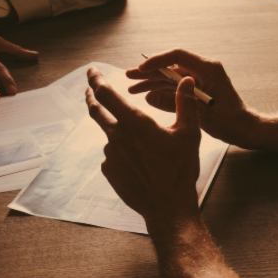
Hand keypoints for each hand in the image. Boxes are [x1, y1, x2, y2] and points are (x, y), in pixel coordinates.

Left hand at [85, 67, 201, 226]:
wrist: (168, 206)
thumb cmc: (180, 170)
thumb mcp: (188, 133)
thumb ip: (185, 103)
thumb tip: (186, 80)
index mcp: (135, 123)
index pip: (107, 94)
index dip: (96, 80)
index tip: (91, 71)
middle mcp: (117, 136)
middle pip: (96, 111)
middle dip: (91, 97)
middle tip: (89, 89)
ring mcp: (110, 155)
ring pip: (110, 135)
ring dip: (118, 132)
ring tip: (143, 147)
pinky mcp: (109, 171)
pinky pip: (113, 155)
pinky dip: (122, 152)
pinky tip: (139, 163)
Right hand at [127, 49, 261, 147]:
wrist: (243, 129)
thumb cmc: (229, 120)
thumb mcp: (200, 112)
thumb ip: (174, 103)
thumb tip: (149, 96)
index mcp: (208, 69)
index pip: (178, 56)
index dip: (157, 61)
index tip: (141, 69)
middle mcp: (202, 70)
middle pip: (171, 66)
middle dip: (149, 72)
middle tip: (129, 76)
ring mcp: (199, 80)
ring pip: (170, 78)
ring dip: (152, 82)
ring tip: (132, 87)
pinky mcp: (196, 90)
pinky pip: (175, 88)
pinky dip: (161, 91)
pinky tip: (146, 95)